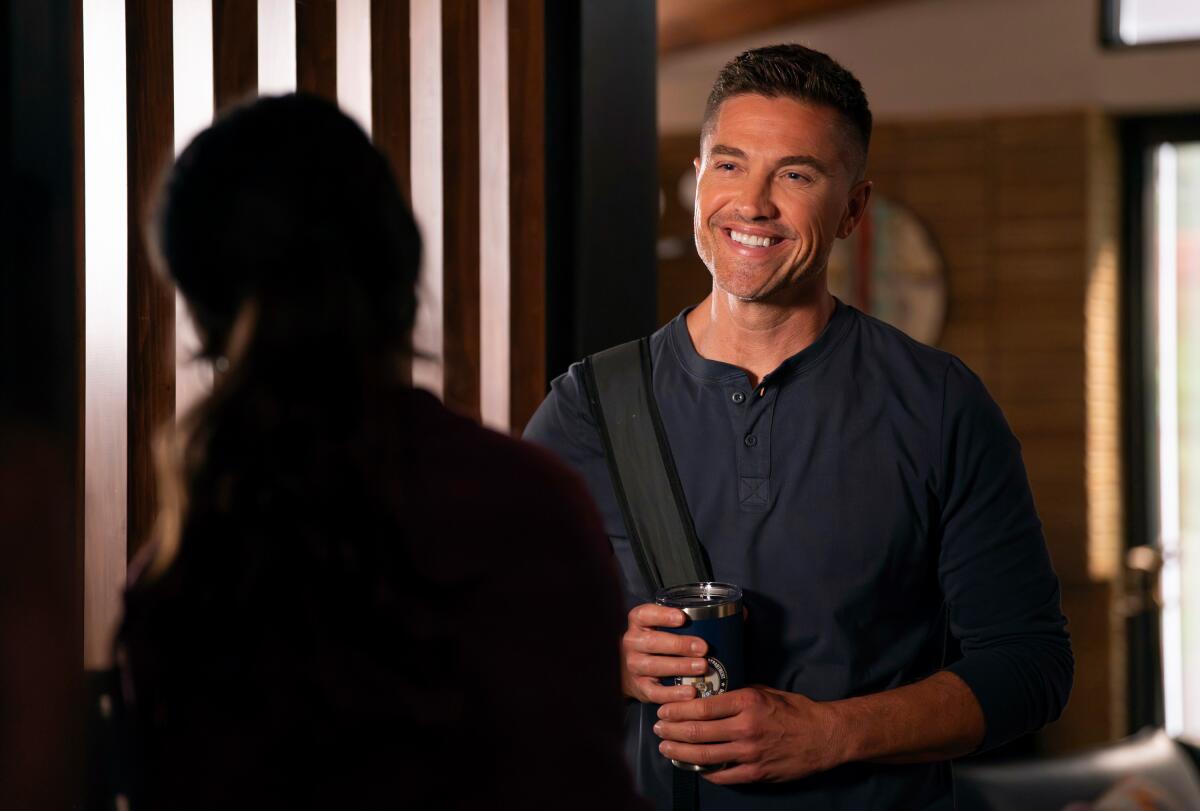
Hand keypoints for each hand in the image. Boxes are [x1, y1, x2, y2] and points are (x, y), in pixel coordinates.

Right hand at [621, 603, 710, 703]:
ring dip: (680, 667)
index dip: (663, 615)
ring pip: (653, 666)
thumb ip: (683, 620)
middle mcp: (633, 642)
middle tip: (703, 647)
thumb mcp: (661, 625)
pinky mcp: (639, 687)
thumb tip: (724, 619)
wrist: (632, 669)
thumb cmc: (656, 643)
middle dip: (680, 645)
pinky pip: (655, 692)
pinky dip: (673, 693)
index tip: (682, 618)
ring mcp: (634, 666)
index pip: (645, 614)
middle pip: (652, 642)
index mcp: (638, 622)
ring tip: (701, 667)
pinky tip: (690, 692)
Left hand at [653, 686, 846, 783]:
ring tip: (666, 749)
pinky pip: (721, 775)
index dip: (677, 710)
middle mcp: (745, 727)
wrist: (824, 737)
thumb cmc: (795, 710)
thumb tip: (710, 695)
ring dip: (679, 753)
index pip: (702, 707)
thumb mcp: (766, 691)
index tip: (663, 710)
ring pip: (703, 756)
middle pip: (697, 732)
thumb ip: (738, 694)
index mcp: (747, 702)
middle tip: (658, 729)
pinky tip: (694, 766)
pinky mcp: (755, 773)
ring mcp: (749, 753)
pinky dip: (704, 771)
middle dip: (671, 731)